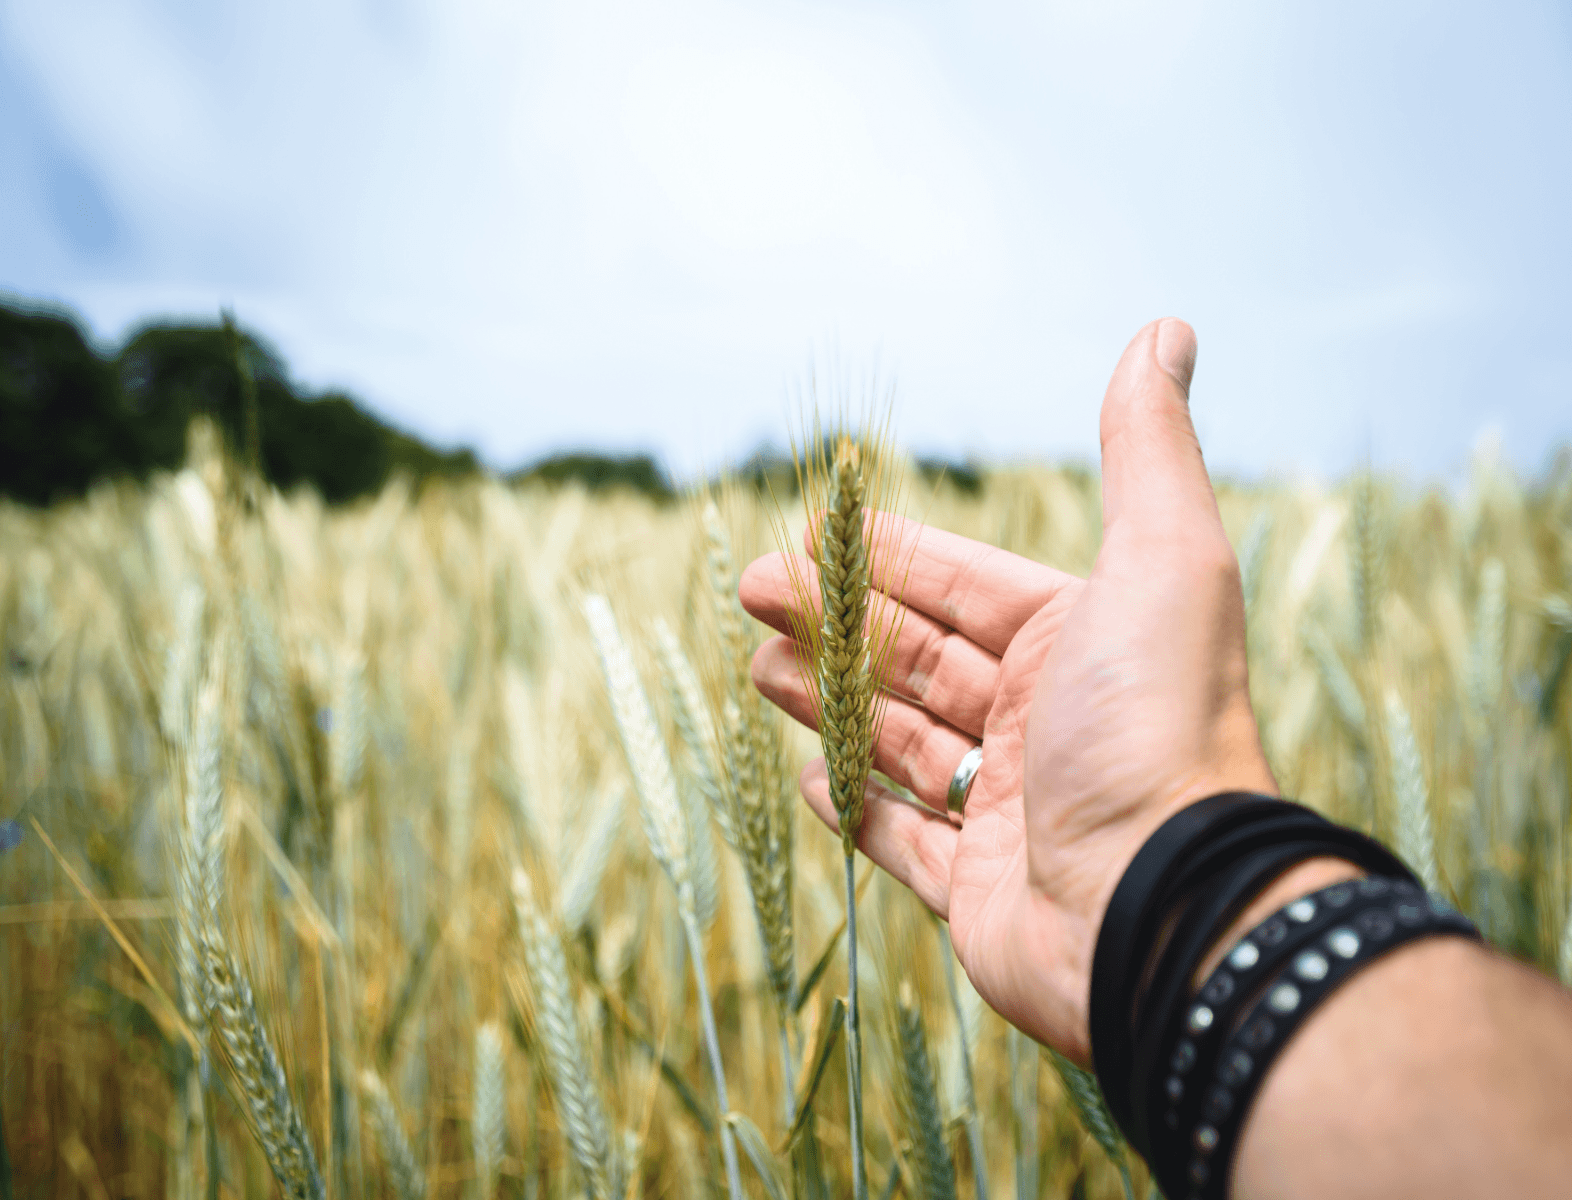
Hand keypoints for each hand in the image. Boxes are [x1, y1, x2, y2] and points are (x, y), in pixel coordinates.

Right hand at [739, 319, 1276, 1063]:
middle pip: (918, 658)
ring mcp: (1008, 811)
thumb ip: (1145, 448)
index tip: (807, 538)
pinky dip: (856, 806)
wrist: (1162, 911)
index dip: (884, 557)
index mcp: (1080, 645)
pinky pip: (904, 842)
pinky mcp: (978, 894)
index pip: (962, 585)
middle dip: (836, 621)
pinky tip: (811, 775)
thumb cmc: (1157, 726)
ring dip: (829, 702)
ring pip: (899, 742)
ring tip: (760, 669)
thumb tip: (1164, 329)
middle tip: (755, 593)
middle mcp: (1045, 724)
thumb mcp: (1160, 561)